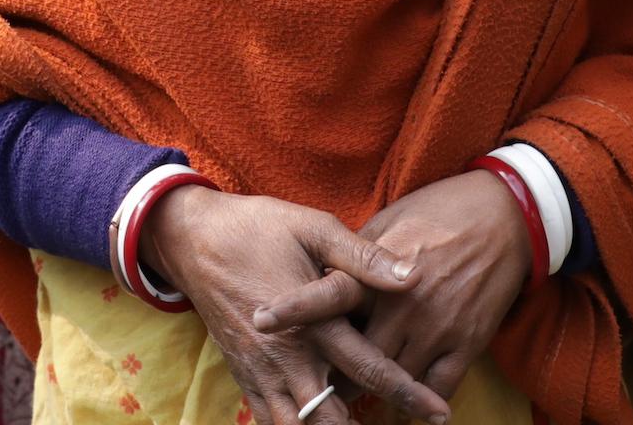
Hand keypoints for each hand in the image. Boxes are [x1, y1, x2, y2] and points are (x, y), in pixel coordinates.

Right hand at [142, 187, 449, 424]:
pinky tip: (316, 424)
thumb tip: (412, 275)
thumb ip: (363, 257)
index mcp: (313, 322)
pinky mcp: (243, 375)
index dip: (407, 393)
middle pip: (331, 418)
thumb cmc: (258, 228)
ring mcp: (261, 372)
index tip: (438, 411)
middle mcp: (287, 357)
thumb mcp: (314, 228)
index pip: (369, 370)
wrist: (194, 239)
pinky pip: (270, 421)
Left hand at [257, 170, 527, 402]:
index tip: (259, 320)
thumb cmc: (439, 212)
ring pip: (393, 381)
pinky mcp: (466, 343)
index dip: (293, 308)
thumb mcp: (389, 221)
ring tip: (348, 409)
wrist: (504, 215)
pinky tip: (400, 412)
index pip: (328, 292)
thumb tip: (319, 272)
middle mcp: (404, 303)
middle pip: (356, 356)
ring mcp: (437, 328)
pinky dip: (417, 405)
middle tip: (309, 386)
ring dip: (370, 396)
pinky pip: (436, 389)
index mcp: (379, 268)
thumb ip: (354, 254)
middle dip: (331, 375)